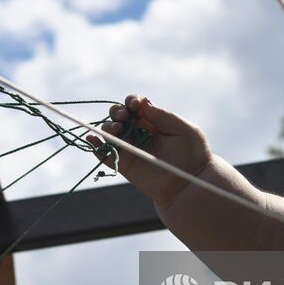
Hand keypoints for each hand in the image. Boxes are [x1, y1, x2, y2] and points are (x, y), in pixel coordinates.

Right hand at [88, 95, 212, 207]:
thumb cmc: (193, 154)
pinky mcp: (125, 164)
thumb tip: (143, 104)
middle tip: (123, 115)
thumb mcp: (183, 128)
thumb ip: (163, 115)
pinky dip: (95, 145)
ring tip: (117, 129)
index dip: (131, 101)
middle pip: (119, 116)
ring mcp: (131, 148)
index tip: (134, 104)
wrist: (190, 183)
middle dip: (117, 111)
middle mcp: (139, 133)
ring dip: (108, 126)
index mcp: (152, 122)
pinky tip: (91, 138)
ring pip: (110, 132)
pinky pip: (105, 154)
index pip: (135, 106)